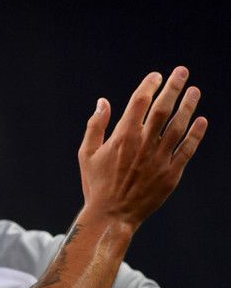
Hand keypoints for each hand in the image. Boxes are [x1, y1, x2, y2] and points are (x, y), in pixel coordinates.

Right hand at [79, 66, 207, 228]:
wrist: (112, 215)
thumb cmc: (97, 185)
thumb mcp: (87, 154)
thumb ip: (95, 126)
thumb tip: (103, 102)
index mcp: (122, 137)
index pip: (139, 102)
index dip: (149, 85)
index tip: (156, 76)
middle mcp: (144, 144)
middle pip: (162, 108)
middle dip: (174, 87)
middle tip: (182, 72)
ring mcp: (160, 158)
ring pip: (179, 126)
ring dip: (188, 106)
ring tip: (194, 91)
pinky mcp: (172, 173)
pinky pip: (188, 149)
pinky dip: (196, 134)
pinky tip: (201, 120)